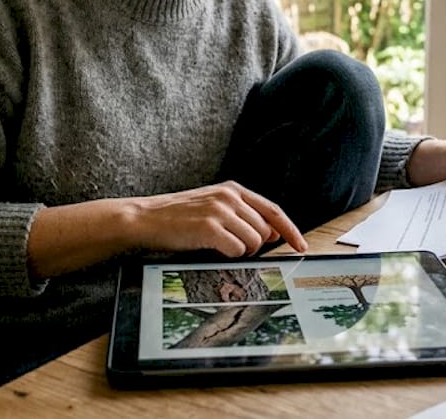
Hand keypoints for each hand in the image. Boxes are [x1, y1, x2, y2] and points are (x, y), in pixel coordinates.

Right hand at [125, 181, 307, 256]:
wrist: (145, 218)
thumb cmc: (178, 217)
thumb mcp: (213, 207)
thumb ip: (243, 215)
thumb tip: (272, 233)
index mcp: (233, 189)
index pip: (273, 210)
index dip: (290, 230)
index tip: (300, 245)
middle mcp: (229, 196)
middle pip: (265, 230)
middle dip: (255, 246)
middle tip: (232, 247)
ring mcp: (219, 210)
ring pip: (254, 242)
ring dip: (241, 251)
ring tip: (217, 246)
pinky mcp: (209, 227)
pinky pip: (237, 250)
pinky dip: (228, 255)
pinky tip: (211, 248)